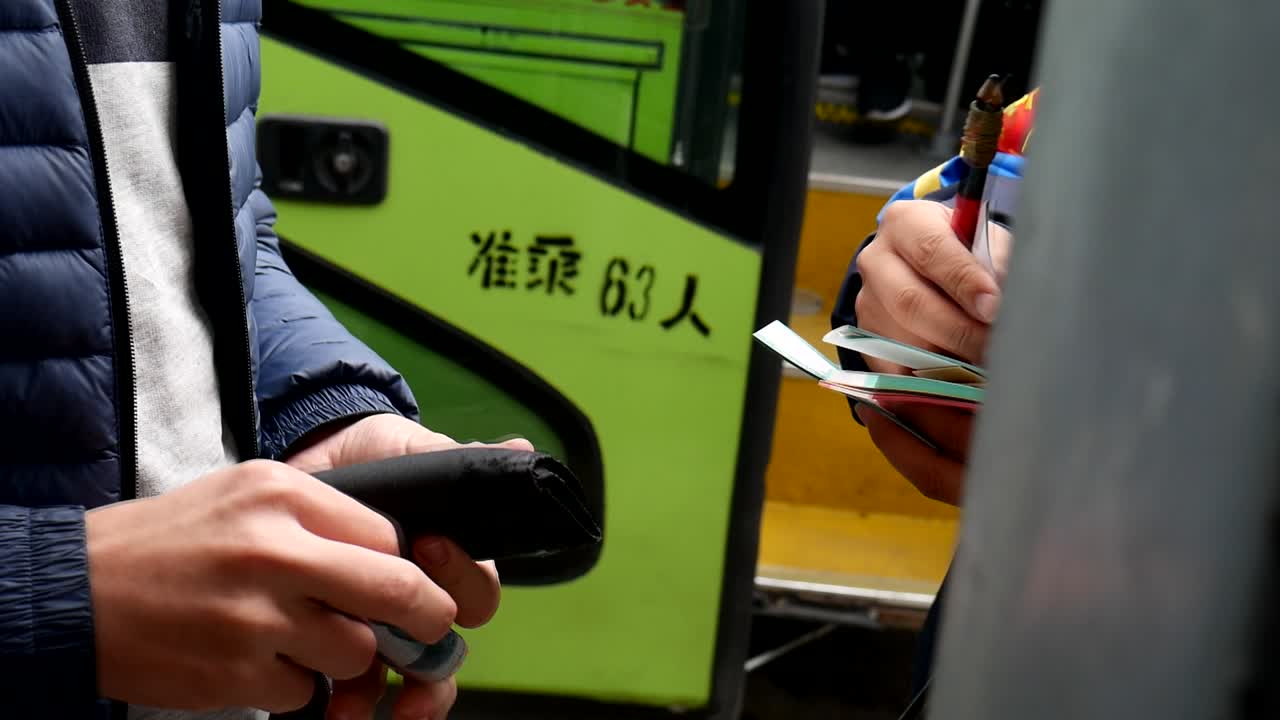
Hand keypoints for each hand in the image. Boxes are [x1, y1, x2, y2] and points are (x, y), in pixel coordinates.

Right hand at [87, 460, 458, 712]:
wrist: (78, 590)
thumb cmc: (172, 541)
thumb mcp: (247, 495)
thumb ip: (320, 516)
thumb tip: (394, 554)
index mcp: (284, 494)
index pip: (389, 536)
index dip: (403, 566)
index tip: (402, 582)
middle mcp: (276, 550)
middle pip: (397, 591)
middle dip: (424, 617)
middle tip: (423, 627)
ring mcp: (256, 615)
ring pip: (355, 652)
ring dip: (341, 657)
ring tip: (297, 638)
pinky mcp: (235, 671)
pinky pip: (303, 691)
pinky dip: (290, 684)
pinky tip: (254, 659)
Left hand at [284, 414, 532, 719]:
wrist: (313, 457)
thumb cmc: (378, 458)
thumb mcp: (414, 452)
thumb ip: (459, 462)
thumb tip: (522, 451)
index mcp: (452, 564)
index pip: (476, 593)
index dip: (460, 577)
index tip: (429, 545)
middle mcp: (422, 601)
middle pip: (446, 655)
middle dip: (434, 675)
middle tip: (411, 666)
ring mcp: (381, 621)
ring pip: (404, 679)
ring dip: (393, 700)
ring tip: (358, 707)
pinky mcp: (336, 632)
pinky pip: (351, 681)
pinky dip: (344, 701)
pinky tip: (327, 705)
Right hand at [853, 200, 1011, 504]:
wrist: (932, 269)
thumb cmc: (974, 257)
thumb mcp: (991, 248)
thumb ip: (1004, 267)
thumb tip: (1031, 302)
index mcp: (905, 225)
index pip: (932, 251)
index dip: (964, 280)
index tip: (996, 307)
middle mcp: (876, 264)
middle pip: (911, 304)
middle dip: (960, 333)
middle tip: (1000, 354)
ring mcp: (866, 309)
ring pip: (901, 345)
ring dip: (947, 367)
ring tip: (990, 381)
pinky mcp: (867, 349)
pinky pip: (894, 377)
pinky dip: (930, 391)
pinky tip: (963, 400)